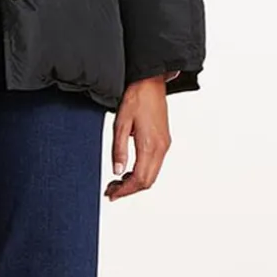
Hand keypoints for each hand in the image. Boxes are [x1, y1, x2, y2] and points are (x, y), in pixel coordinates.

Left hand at [104, 75, 171, 200]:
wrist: (151, 82)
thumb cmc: (136, 98)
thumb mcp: (120, 123)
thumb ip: (118, 149)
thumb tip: (117, 171)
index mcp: (150, 145)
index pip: (139, 179)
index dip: (125, 190)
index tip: (111, 194)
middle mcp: (161, 148)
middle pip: (148, 181)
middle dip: (129, 190)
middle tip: (111, 191)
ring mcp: (165, 145)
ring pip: (152, 175)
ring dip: (135, 182)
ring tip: (116, 182)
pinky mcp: (164, 141)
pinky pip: (155, 165)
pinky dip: (142, 173)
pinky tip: (128, 170)